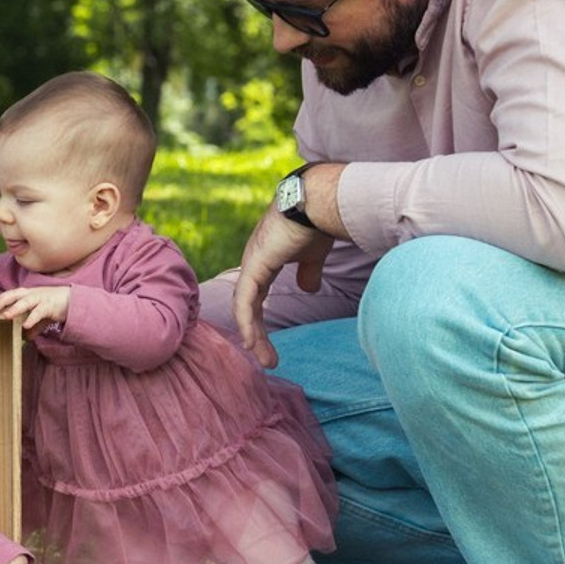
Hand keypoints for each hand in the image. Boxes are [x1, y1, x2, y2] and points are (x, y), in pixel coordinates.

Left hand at [0, 286, 69, 331]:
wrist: (73, 300)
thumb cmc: (54, 305)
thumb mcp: (41, 315)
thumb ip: (33, 325)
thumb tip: (26, 338)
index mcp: (28, 294)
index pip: (11, 294)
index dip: (1, 298)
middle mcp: (32, 294)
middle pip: (14, 295)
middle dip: (3, 300)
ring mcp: (41, 299)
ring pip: (25, 302)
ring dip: (15, 308)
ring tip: (5, 316)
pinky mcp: (49, 306)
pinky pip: (39, 312)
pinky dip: (32, 318)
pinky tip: (26, 326)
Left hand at [233, 207, 334, 368]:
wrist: (318, 203)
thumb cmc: (316, 223)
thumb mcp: (311, 255)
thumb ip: (307, 272)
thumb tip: (308, 287)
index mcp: (264, 261)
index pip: (256, 298)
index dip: (259, 321)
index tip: (267, 345)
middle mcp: (253, 263)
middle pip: (249, 306)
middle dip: (257, 335)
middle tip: (269, 360)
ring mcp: (252, 263)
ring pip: (246, 307)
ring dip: (253, 334)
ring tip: (262, 358)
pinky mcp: (256, 265)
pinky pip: (246, 299)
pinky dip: (246, 320)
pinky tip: (250, 341)